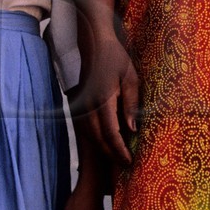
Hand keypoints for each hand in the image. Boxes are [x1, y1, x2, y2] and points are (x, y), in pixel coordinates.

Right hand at [74, 30, 139, 166]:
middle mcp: (88, 104)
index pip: (110, 132)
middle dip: (111, 154)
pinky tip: (106, 143)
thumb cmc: (115, 59)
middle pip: (98, 139)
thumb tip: (132, 129)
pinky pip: (85, 128)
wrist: (94, 45)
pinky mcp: (78, 104)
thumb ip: (131, 104)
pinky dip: (95, 139)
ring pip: (89, 136)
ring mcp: (80, 105)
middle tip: (126, 164)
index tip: (129, 161)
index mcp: (103, 98)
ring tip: (118, 157)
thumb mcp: (130, 78)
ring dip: (103, 149)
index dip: (119, 149)